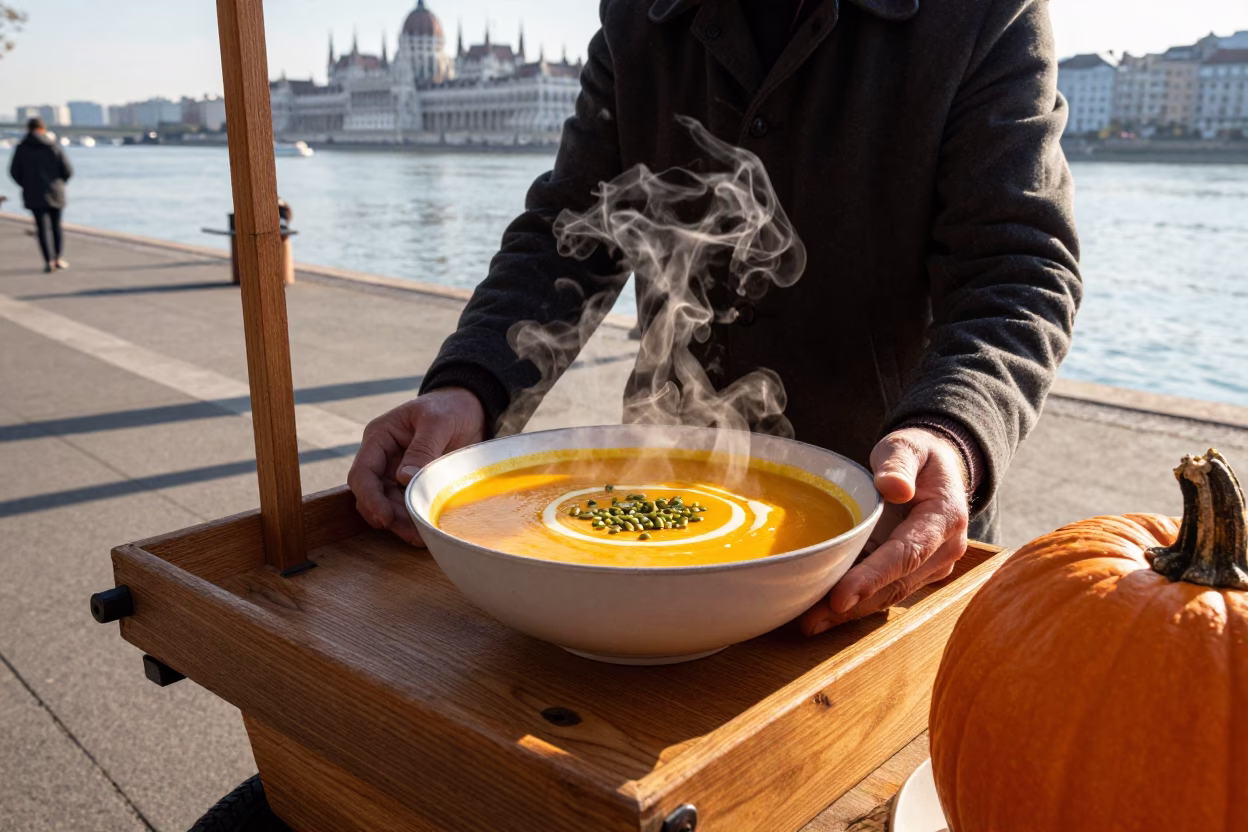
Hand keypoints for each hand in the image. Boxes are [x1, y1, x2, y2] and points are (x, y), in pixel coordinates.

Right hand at [347, 387, 485, 546]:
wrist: (472, 409)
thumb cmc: (450, 408)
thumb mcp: (437, 422)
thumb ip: (422, 448)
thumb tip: (403, 478)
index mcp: (380, 437)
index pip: (362, 473)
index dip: (369, 498)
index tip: (384, 518)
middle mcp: (383, 458)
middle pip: (373, 495)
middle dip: (388, 517)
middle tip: (411, 534)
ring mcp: (397, 473)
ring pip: (390, 506)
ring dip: (402, 524)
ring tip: (421, 538)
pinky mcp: (415, 485)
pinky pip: (408, 506)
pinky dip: (414, 520)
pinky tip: (426, 531)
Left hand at [800, 428, 969, 634]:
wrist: (939, 467)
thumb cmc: (919, 456)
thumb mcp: (908, 446)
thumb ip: (899, 463)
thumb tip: (893, 488)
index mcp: (945, 518)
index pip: (907, 553)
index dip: (873, 577)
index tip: (841, 596)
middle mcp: (944, 550)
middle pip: (896, 584)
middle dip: (854, 605)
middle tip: (811, 619)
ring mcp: (931, 565)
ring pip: (889, 594)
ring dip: (851, 612)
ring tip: (810, 621)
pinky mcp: (915, 572)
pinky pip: (885, 590)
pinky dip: (856, 603)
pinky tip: (823, 611)